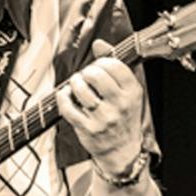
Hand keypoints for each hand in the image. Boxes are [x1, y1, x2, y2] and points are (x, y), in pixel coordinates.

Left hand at [57, 40, 143, 174]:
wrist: (122, 151)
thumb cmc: (123, 117)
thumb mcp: (128, 92)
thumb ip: (116, 65)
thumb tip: (99, 44)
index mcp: (132, 93)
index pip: (115, 66)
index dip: (102, 61)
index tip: (99, 66)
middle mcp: (119, 105)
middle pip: (96, 75)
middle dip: (87, 71)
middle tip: (87, 77)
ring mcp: (103, 118)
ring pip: (81, 89)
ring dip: (74, 83)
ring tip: (77, 86)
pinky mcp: (87, 129)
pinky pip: (68, 107)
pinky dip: (63, 98)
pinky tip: (67, 96)